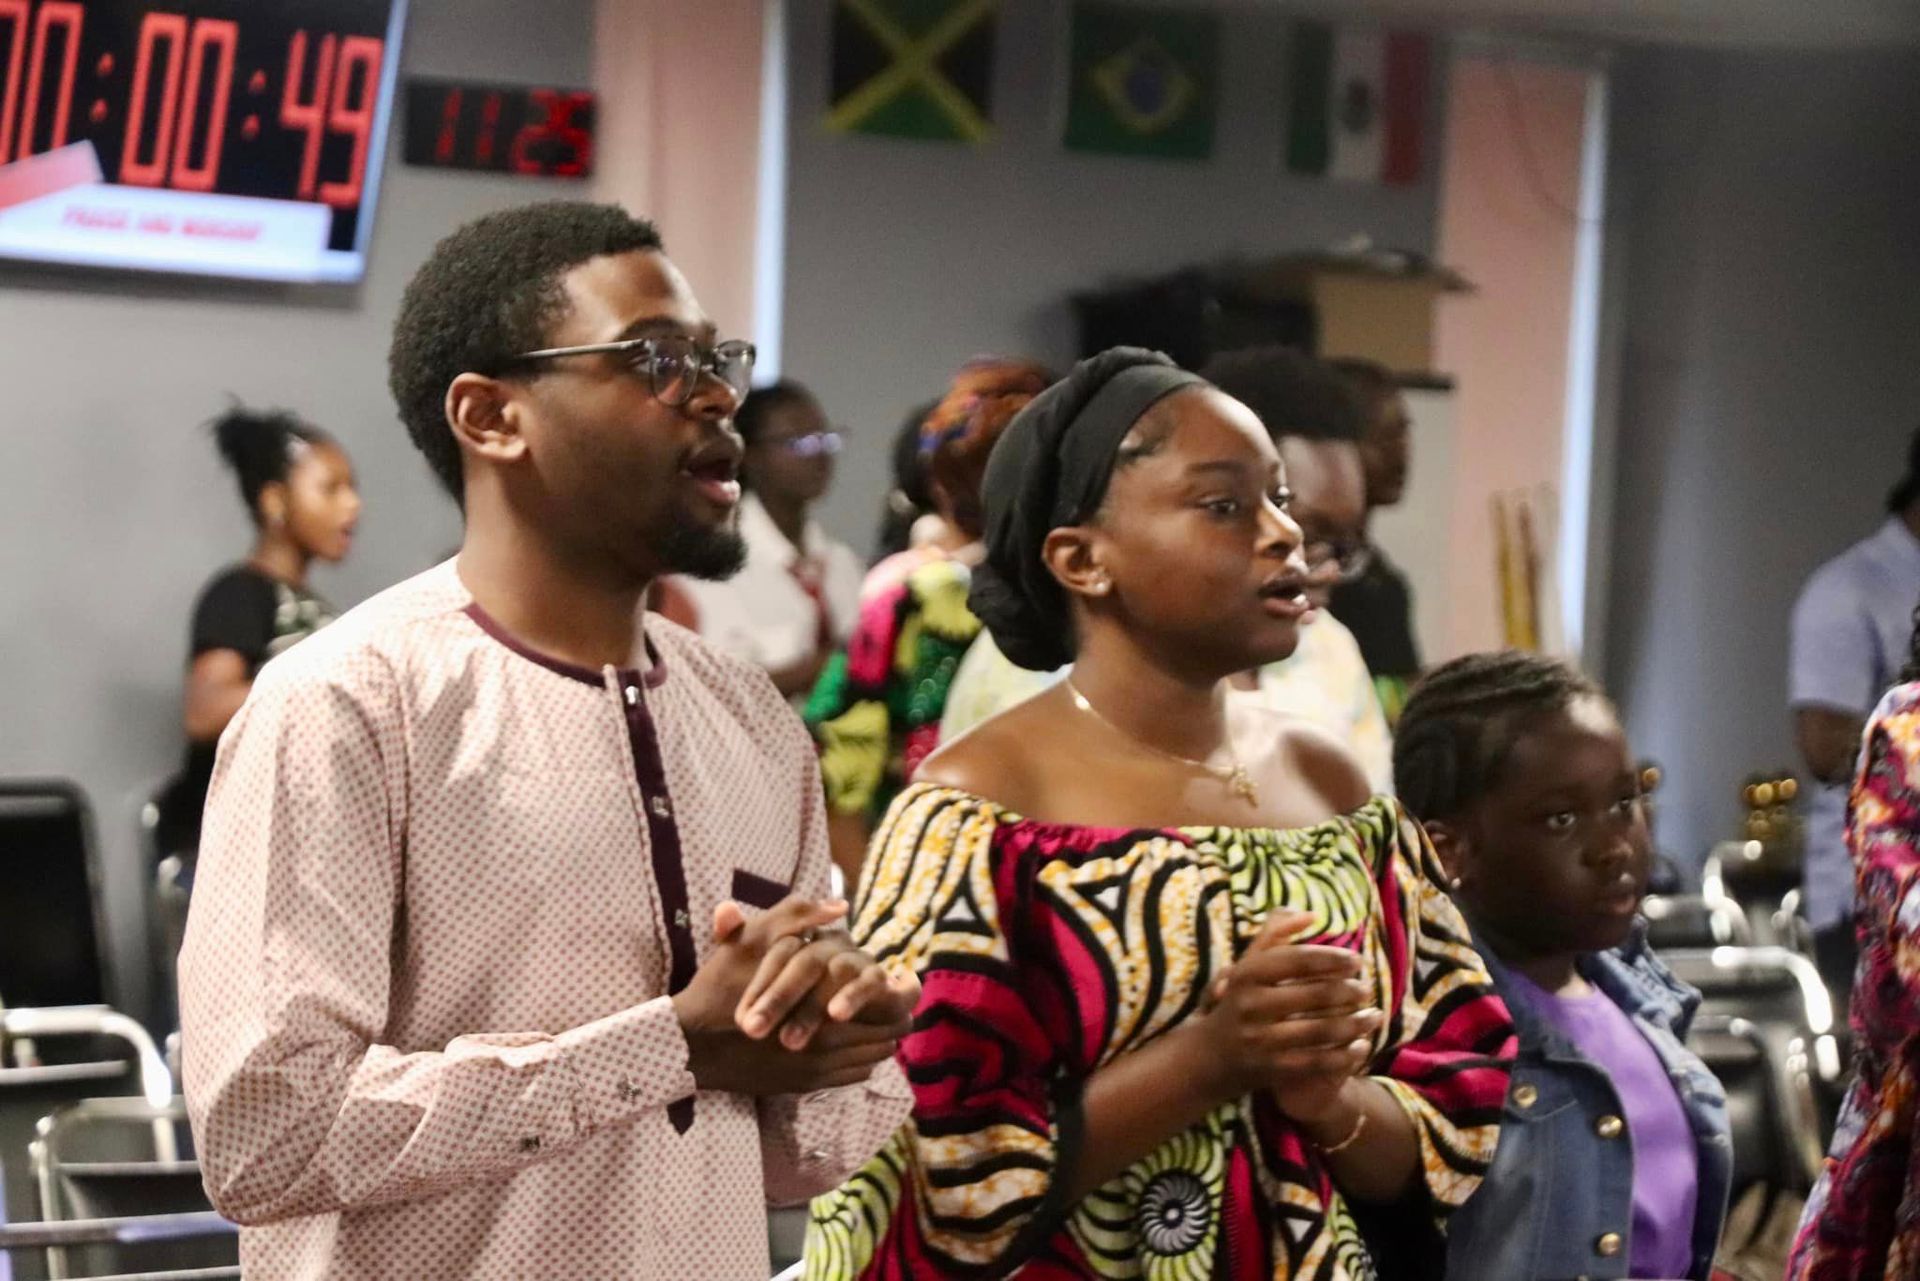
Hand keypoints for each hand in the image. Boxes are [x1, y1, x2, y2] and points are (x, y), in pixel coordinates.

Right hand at [671, 897, 911, 1095]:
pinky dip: (860, 1061)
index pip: (889, 1005)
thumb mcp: (752, 940)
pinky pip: (852, 1076)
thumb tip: (841, 908)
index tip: (901, 979)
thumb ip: (797, 917)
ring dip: (878, 1038)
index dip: (902, 991)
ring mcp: (817, 1070)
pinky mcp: (804, 1086)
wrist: (689, 1042)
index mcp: (822, 1005)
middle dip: (895, 1015)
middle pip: (890, 1034)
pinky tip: (850, 1042)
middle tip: (893, 999)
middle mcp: (827, 1044)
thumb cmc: (720, 987)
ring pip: (873, 1058)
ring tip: (873, 1019)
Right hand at [1193, 909, 1380, 1122]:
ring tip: (1374, 1016)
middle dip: (1350, 992)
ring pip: (1322, 1030)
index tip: (1357, 960)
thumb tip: (1311, 915)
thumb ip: (1275, 934)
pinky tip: (1361, 1046)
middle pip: (1316, 995)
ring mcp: (1262, 1039)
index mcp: (1247, 974)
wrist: (1209, 1056)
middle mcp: (1252, 1005)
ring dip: (1356, 1023)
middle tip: (1367, 989)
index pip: (1298, 959)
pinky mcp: (1273, 1069)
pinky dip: (1345, 1054)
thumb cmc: (1238, 1001)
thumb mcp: (1248, 965)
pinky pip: (1319, 1062)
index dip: (1332, 957)